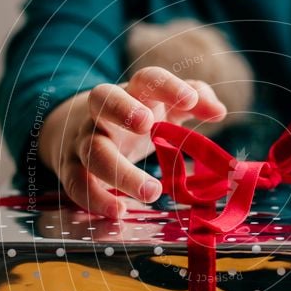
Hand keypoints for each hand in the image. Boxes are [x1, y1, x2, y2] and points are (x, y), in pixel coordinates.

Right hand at [38, 67, 226, 217]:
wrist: (75, 129)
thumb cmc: (133, 116)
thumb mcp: (162, 105)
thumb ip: (193, 100)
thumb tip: (219, 111)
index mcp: (132, 93)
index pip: (146, 79)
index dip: (167, 87)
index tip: (190, 100)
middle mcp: (102, 112)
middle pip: (103, 99)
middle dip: (122, 109)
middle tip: (146, 125)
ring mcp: (83, 139)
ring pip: (93, 151)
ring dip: (121, 172)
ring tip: (152, 193)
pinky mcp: (70, 168)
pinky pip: (77, 183)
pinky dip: (97, 198)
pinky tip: (120, 210)